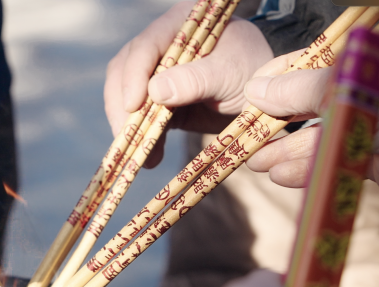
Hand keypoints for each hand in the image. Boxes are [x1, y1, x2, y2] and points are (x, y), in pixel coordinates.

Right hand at [104, 1, 272, 167]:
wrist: (266, 95)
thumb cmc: (253, 71)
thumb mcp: (230, 73)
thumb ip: (196, 80)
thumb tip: (155, 91)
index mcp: (179, 25)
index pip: (145, 46)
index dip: (134, 75)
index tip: (134, 106)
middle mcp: (161, 46)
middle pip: (125, 71)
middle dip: (122, 106)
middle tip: (127, 136)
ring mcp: (157, 75)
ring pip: (126, 96)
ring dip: (129, 127)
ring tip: (142, 155)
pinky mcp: (160, 102)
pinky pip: (142, 120)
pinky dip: (144, 140)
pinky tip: (152, 159)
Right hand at [245, 50, 378, 186]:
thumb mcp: (343, 91)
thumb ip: (300, 89)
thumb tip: (254, 89)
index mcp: (357, 67)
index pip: (314, 60)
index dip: (279, 74)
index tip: (250, 93)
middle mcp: (361, 94)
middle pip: (312, 103)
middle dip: (276, 121)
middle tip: (248, 136)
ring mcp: (366, 127)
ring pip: (322, 137)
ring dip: (285, 152)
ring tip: (256, 163)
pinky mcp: (371, 159)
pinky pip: (336, 163)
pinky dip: (307, 170)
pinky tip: (281, 175)